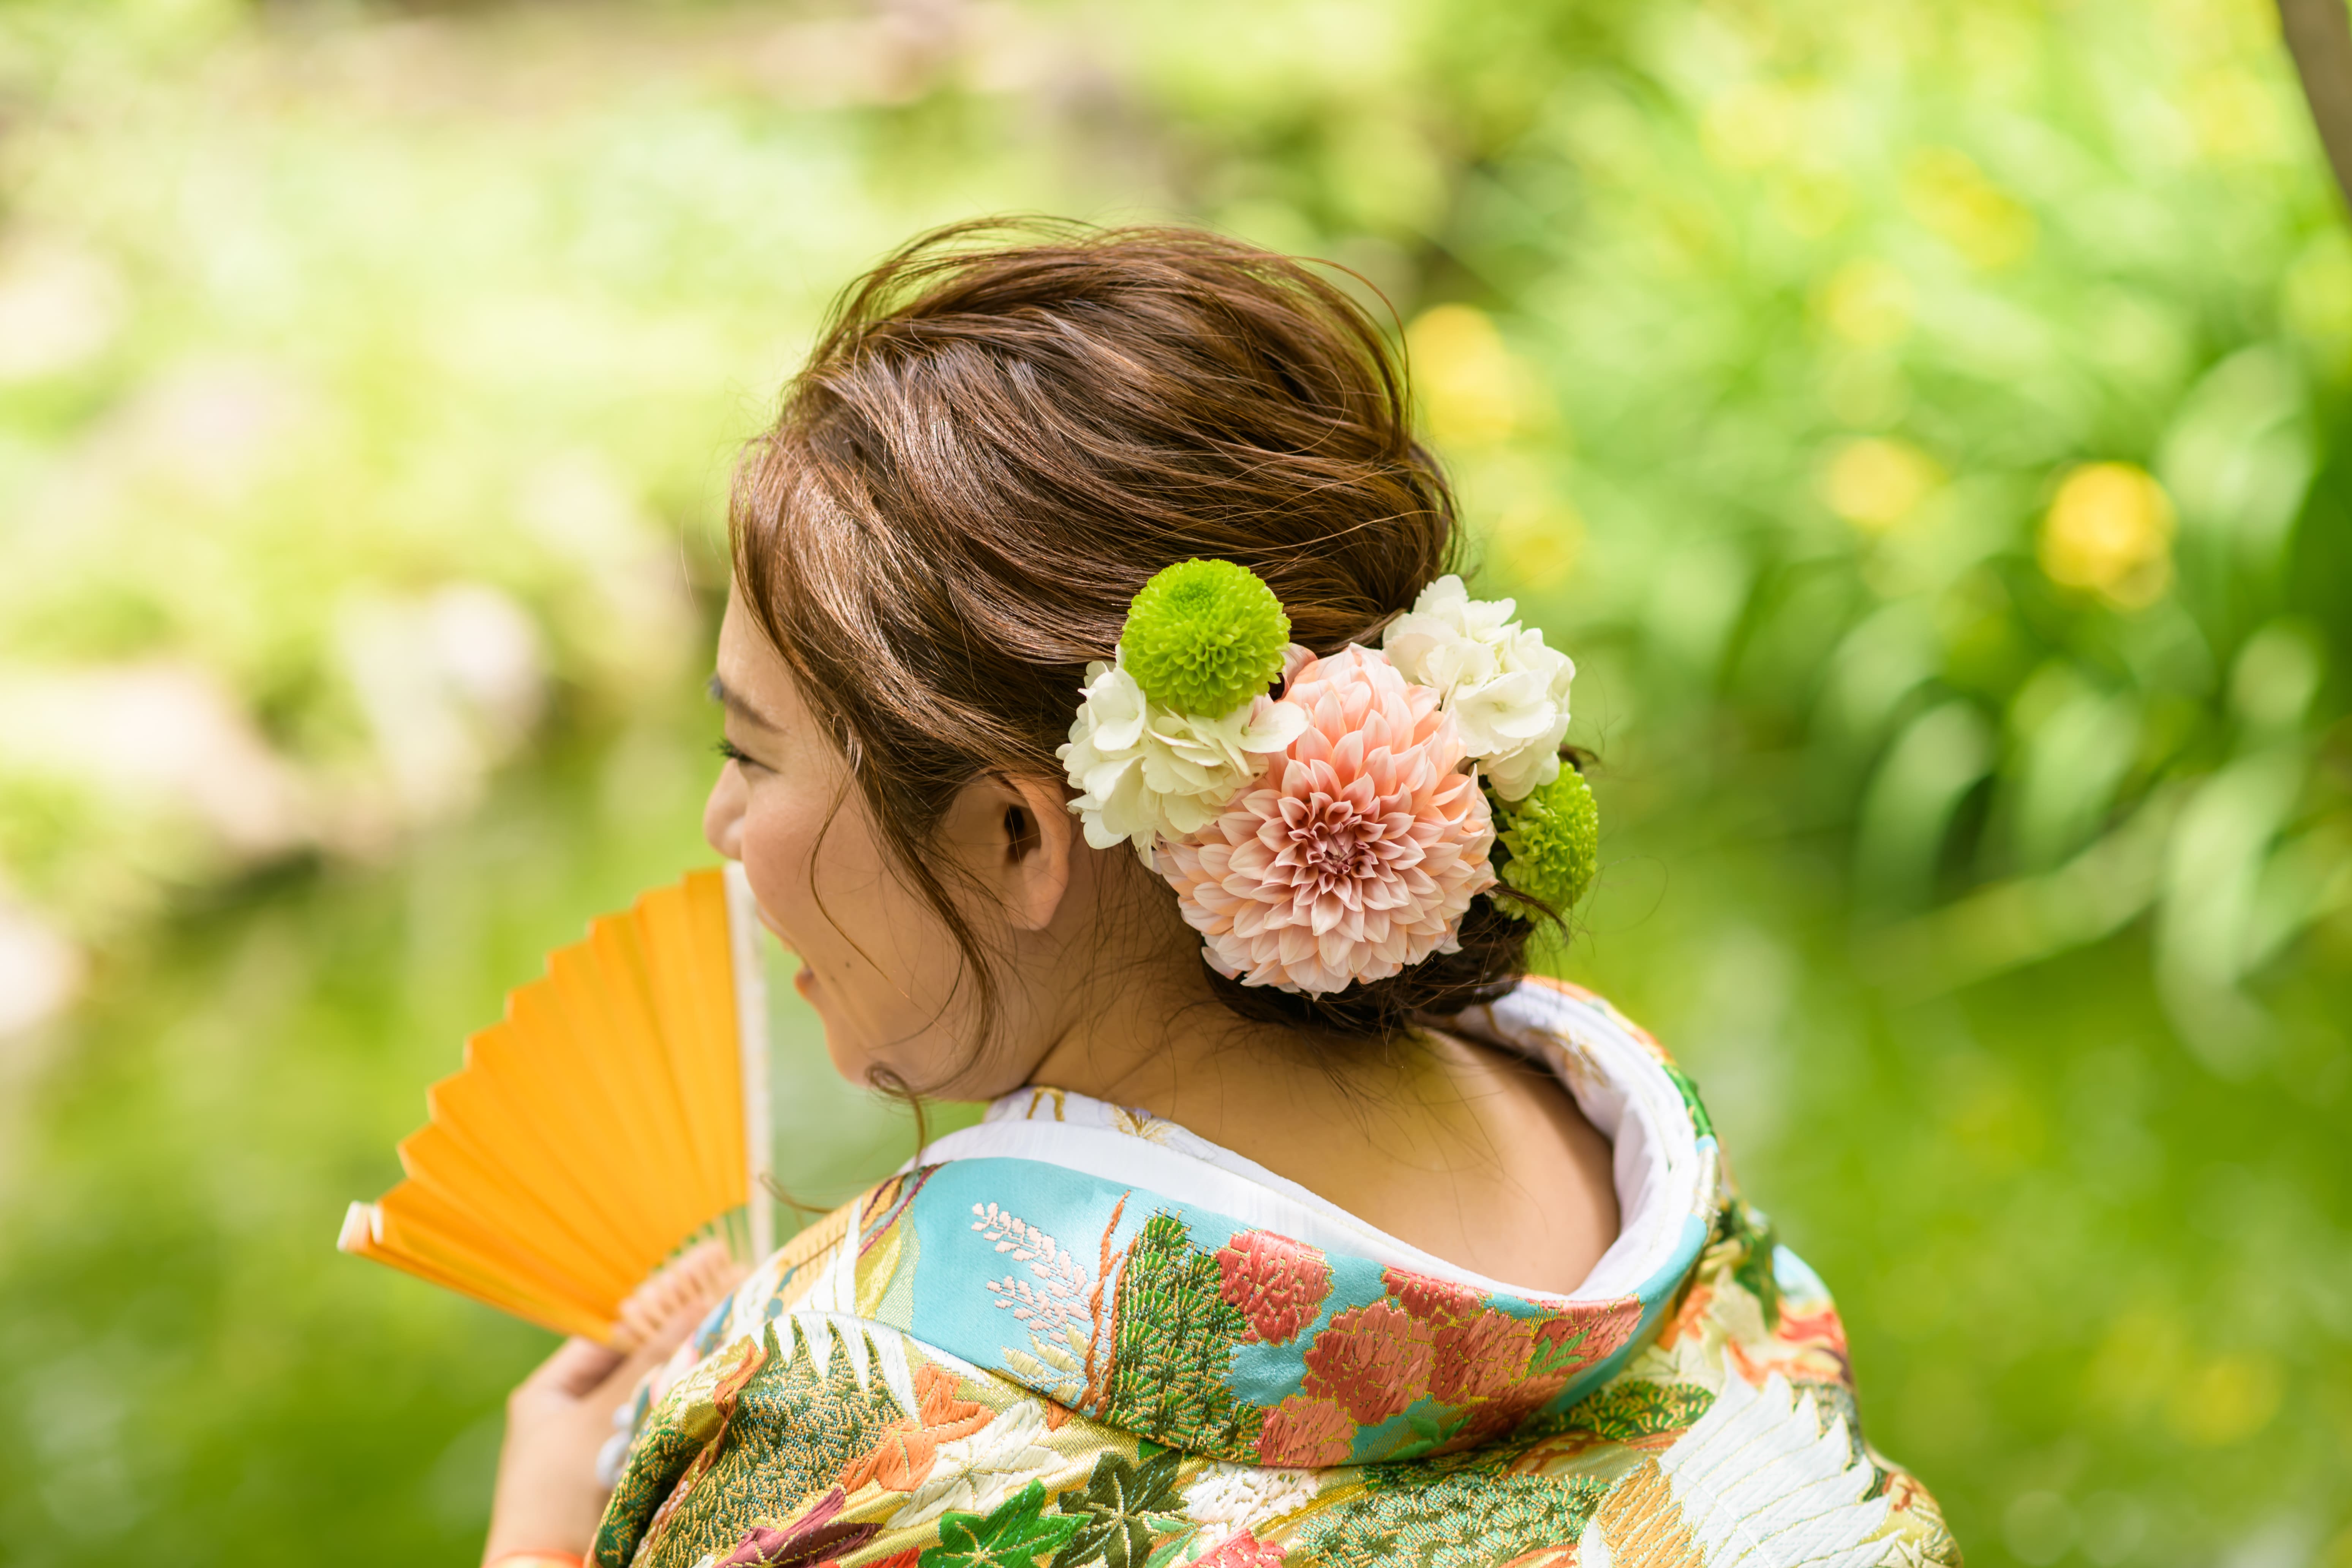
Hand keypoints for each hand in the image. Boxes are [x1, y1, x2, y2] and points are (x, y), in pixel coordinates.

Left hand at [482, 1243, 743, 1563]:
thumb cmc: (560, 1492)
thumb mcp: (600, 1417)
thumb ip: (650, 1360)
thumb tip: (700, 1298)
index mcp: (549, 1394)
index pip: (614, 1330)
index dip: (661, 1299)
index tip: (709, 1267)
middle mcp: (573, 1417)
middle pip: (637, 1362)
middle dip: (684, 1332)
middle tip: (736, 1294)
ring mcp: (600, 1450)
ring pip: (654, 1396)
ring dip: (691, 1370)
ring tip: (741, 1330)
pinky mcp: (626, 1477)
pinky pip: (661, 1430)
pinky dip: (687, 1409)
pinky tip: (722, 1386)